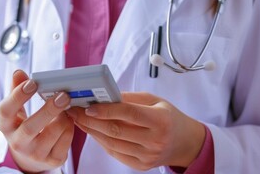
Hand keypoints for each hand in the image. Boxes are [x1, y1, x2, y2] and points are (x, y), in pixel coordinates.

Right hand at [0, 70, 73, 172]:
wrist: (30, 156)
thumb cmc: (23, 125)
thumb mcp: (17, 110)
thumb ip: (17, 89)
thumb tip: (18, 72)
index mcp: (6, 126)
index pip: (6, 111)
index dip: (18, 96)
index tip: (32, 82)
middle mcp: (17, 143)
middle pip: (30, 127)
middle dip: (48, 110)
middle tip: (63, 95)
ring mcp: (35, 154)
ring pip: (52, 134)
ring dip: (63, 117)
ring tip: (66, 106)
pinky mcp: (52, 160)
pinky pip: (65, 141)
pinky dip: (70, 127)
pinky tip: (69, 119)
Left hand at [66, 92, 204, 170]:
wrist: (184, 143)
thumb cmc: (168, 117)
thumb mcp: (154, 100)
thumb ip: (129, 98)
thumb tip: (104, 95)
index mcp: (160, 120)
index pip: (129, 114)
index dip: (106, 110)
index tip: (88, 105)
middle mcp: (155, 140)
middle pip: (116, 130)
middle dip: (91, 120)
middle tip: (74, 110)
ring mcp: (147, 156)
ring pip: (112, 143)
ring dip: (91, 131)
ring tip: (78, 119)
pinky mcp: (141, 165)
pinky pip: (115, 152)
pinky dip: (101, 141)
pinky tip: (92, 130)